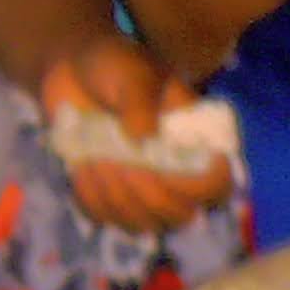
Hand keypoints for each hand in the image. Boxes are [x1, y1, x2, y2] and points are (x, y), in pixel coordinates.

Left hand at [39, 35, 229, 234]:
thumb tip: (144, 140)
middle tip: (118, 160)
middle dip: (148, 193)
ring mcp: (145, 188)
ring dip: (116, 196)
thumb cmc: (113, 66)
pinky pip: (109, 219)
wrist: (71, 71)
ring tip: (95, 157)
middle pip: (181, 214)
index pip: (218, 183)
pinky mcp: (113, 196)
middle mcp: (178, 172)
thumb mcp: (131, 73)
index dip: (197, 186)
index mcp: (197, 140)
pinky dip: (93, 198)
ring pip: (144, 223)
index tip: (162, 164)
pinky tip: (82, 167)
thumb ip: (140, 102)